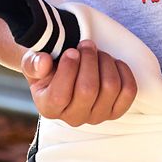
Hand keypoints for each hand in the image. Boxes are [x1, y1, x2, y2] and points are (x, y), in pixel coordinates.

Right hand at [20, 40, 137, 125]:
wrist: (65, 72)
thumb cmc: (48, 67)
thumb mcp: (33, 62)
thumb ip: (33, 62)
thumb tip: (44, 62)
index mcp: (49, 108)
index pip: (60, 95)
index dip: (68, 69)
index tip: (71, 51)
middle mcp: (73, 118)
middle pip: (88, 89)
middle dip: (89, 59)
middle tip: (86, 44)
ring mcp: (97, 116)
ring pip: (110, 87)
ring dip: (105, 61)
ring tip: (97, 52)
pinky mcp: (116, 110)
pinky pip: (128, 91)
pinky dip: (123, 71)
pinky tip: (112, 62)